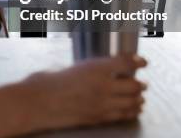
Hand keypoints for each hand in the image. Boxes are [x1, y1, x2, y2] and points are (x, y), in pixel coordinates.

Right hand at [26, 55, 146, 129]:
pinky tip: (134, 110)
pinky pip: (122, 115)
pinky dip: (131, 111)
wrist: (38, 103)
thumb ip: (90, 69)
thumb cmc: (48, 82)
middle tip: (142, 82)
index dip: (138, 62)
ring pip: (132, 102)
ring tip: (140, 97)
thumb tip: (101, 70)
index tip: (143, 62)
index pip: (126, 63)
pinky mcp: (98, 118)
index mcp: (95, 68)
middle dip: (140, 84)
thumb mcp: (70, 67)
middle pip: (134, 85)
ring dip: (139, 98)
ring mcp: (102, 104)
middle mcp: (103, 86)